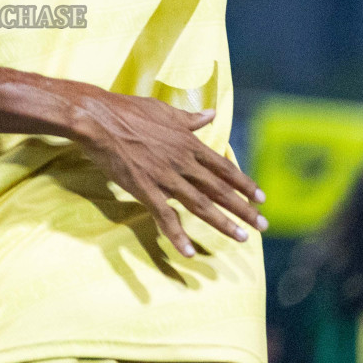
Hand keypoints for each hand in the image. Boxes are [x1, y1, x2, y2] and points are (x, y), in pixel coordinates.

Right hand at [69, 86, 266, 256]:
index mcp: (188, 143)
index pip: (223, 168)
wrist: (99, 120)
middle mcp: (183, 162)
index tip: (261, 199)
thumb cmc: (129, 111)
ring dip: (223, 223)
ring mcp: (166, 177)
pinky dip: (178, 235)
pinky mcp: (146, 189)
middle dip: (243, 209)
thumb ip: (190, 118)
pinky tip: (189, 251)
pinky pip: (165, 217)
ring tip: (243, 238)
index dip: (244, 184)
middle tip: (263, 226)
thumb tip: (211, 114)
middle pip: (219, 190)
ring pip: (201, 205)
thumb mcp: (165, 111)